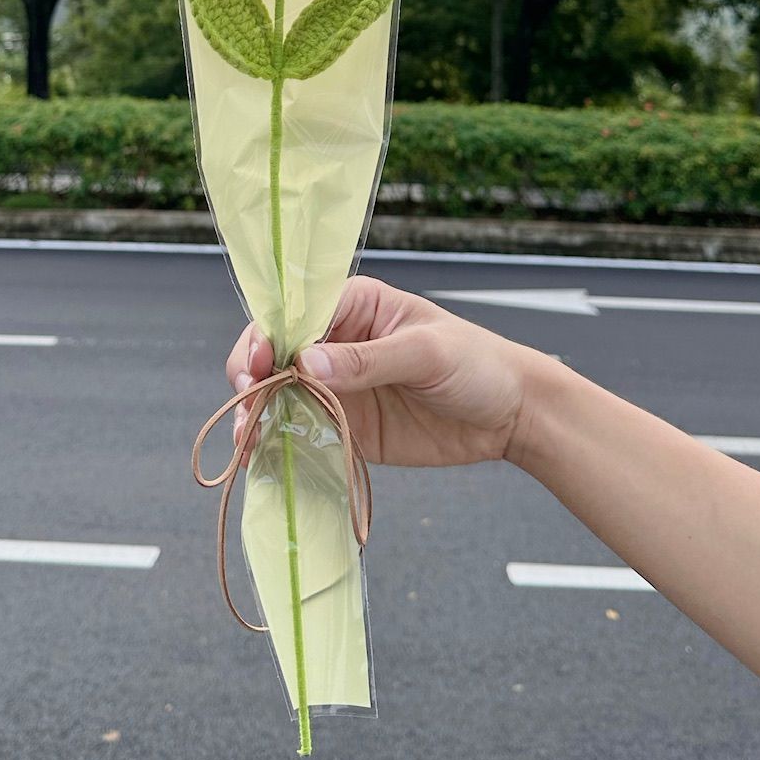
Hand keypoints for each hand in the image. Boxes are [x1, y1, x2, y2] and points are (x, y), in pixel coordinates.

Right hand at [224, 275, 544, 467]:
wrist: (511, 415)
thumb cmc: (476, 363)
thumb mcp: (426, 353)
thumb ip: (368, 360)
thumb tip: (307, 363)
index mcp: (353, 305)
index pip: (293, 313)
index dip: (267, 337)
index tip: (259, 366)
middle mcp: (336, 343)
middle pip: (275, 354)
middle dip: (253, 376)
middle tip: (248, 402)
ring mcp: (338, 387)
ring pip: (280, 395)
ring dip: (257, 413)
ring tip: (248, 436)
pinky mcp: (345, 426)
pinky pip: (302, 431)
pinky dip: (278, 442)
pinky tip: (264, 455)